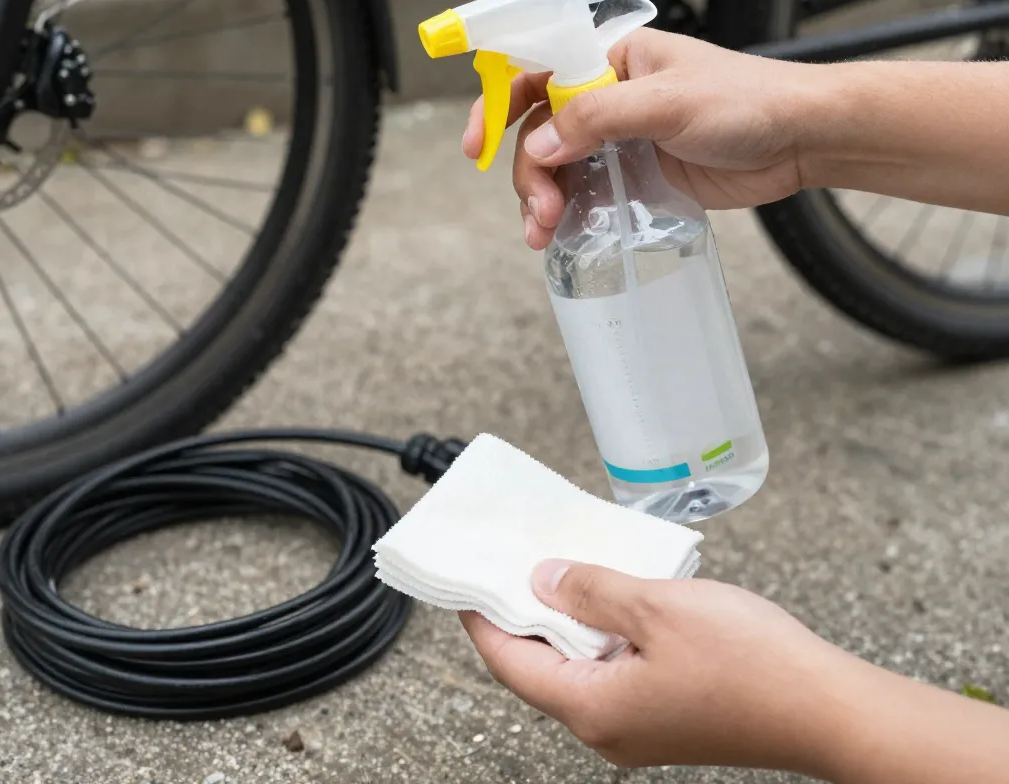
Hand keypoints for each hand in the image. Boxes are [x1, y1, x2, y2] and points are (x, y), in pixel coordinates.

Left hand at [459, 561, 844, 773]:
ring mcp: (638, 725)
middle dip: (523, 611)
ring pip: (579, 664)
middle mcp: (607, 727)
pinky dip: (603, 630)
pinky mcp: (666, 714)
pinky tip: (612, 591)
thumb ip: (589, 590)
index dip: (481, 617)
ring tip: (560, 565)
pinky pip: (614, 668)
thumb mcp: (654, 607)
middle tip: (511, 560)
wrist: (825, 707)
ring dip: (567, 617)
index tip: (462, 580)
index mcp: (592, 709)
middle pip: (540, 665)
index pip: (509, 661)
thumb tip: (541, 581)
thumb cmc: (748, 664)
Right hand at [462, 30, 831, 249]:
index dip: (497, 104)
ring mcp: (621, 138)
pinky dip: (570, 214)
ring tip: (545, 234)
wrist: (800, 139)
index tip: (477, 144)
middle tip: (541, 212)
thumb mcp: (666, 102)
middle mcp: (608, 96)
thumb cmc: (746, 100)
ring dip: (543, 200)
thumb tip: (539, 147)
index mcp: (610, 58)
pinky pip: (588, 192)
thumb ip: (597, 119)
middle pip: (541, 132)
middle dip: (530, 173)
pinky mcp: (638, 174)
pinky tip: (564, 235)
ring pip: (560, 168)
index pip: (536, 71)